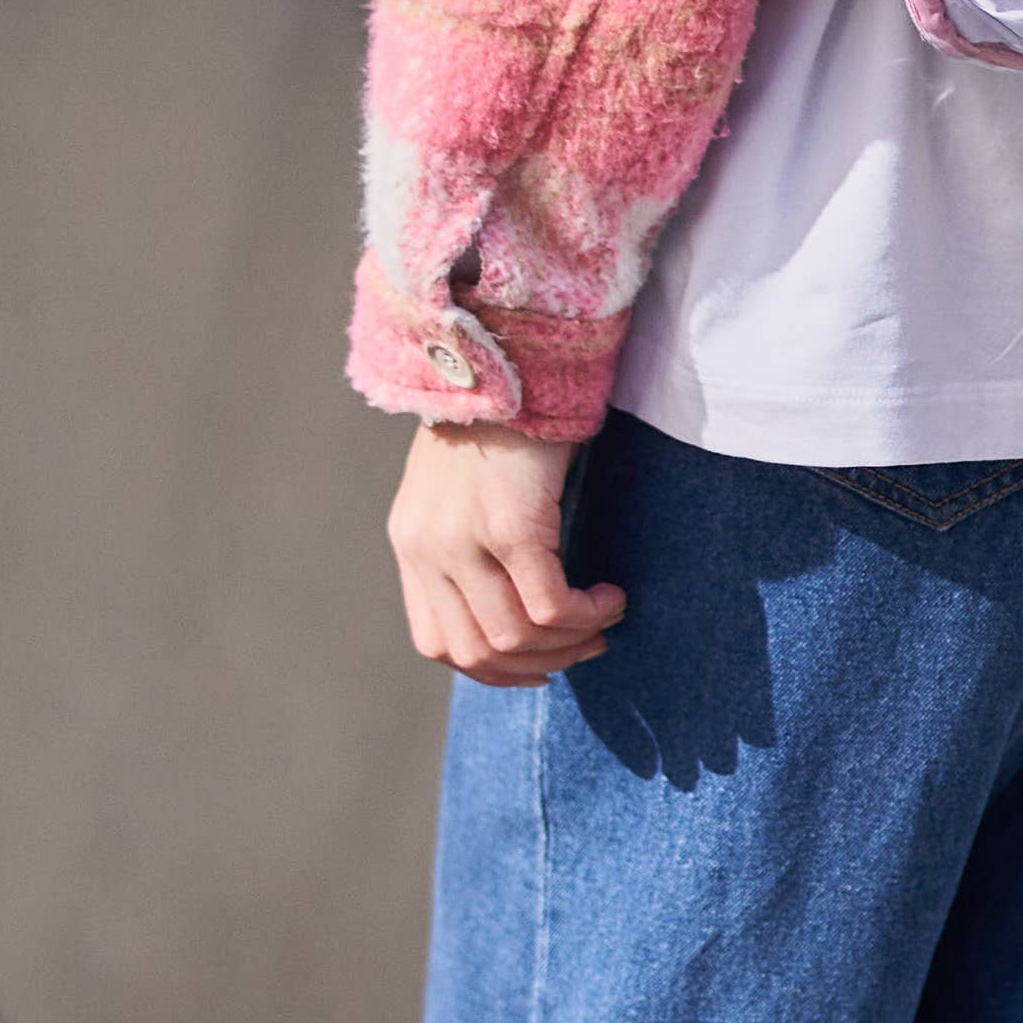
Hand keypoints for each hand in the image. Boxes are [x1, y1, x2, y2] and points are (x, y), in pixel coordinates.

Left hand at [388, 426, 625, 685]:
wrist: (509, 354)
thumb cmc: (504, 417)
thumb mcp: (463, 489)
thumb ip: (469, 542)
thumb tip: (514, 601)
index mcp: (411, 543)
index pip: (437, 643)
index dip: (491, 669)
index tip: (539, 664)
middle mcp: (427, 548)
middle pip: (474, 651)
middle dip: (537, 664)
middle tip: (585, 644)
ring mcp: (464, 540)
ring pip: (512, 637)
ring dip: (568, 641)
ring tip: (603, 619)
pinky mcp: (510, 527)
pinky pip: (547, 605)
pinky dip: (585, 614)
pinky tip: (611, 596)